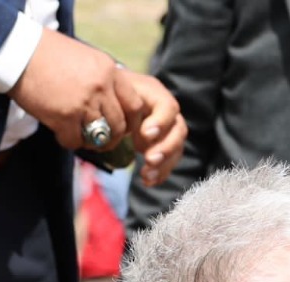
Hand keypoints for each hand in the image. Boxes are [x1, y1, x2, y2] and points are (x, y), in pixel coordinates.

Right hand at [11, 31, 144, 152]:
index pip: (135, 104)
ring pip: (100, 137)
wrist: (20, 52)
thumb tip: (111, 102)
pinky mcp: (64, 117)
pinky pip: (75, 141)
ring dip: (92, 143)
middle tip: (102, 141)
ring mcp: (84, 103)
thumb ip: (102, 79)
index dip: (132, 122)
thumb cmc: (48, 53)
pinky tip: (62, 134)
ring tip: (81, 138)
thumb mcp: (86, 58)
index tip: (124, 128)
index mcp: (109, 71)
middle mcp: (101, 87)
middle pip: (120, 125)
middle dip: (113, 138)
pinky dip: (69, 141)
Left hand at [118, 70, 184, 186]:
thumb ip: (119, 108)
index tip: (146, 135)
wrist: (112, 98)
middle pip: (178, 129)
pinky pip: (169, 161)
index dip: (160, 122)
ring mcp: (168, 129)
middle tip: (149, 160)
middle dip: (166, 148)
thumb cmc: (111, 94)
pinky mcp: (164, 145)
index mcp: (154, 94)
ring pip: (177, 147)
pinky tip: (147, 181)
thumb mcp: (113, 93)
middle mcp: (167, 111)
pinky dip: (160, 173)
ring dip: (164, 164)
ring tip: (146, 175)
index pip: (167, 107)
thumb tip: (119, 128)